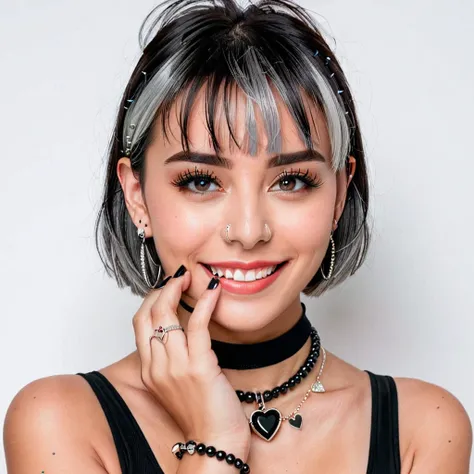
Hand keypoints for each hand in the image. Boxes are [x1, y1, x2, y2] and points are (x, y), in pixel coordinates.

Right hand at [133, 266, 251, 456]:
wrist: (215, 441)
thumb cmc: (200, 411)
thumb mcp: (176, 382)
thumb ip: (171, 357)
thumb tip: (181, 329)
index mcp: (149, 369)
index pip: (140, 323)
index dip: (151, 299)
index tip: (166, 286)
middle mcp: (157, 366)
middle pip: (149, 315)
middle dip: (163, 289)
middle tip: (180, 277)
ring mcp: (175, 366)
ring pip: (167, 316)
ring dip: (180, 290)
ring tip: (194, 279)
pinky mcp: (198, 367)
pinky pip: (197, 326)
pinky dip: (205, 303)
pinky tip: (213, 291)